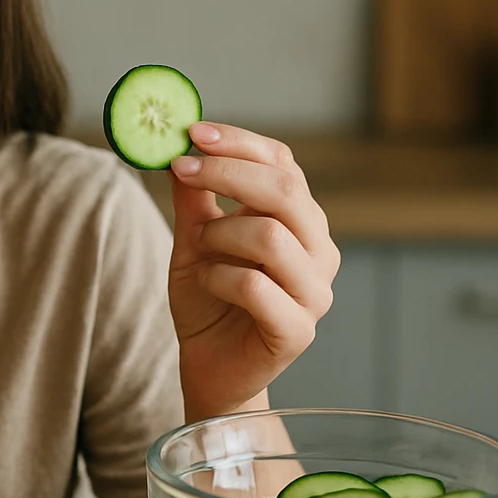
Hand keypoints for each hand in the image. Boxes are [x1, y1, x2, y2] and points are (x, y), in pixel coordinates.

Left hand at [166, 122, 339, 420]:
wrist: (209, 366)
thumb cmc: (208, 299)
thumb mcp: (194, 238)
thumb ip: (194, 196)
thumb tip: (179, 144)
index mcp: (300, 221)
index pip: (283, 163)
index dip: (240, 142)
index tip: (194, 131)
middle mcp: (318, 251)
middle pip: (284, 190)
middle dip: (226, 172)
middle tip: (181, 168)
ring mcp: (314, 293)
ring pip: (272, 235)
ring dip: (219, 232)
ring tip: (198, 246)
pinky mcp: (298, 331)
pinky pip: (256, 286)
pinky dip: (218, 276)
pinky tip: (207, 283)